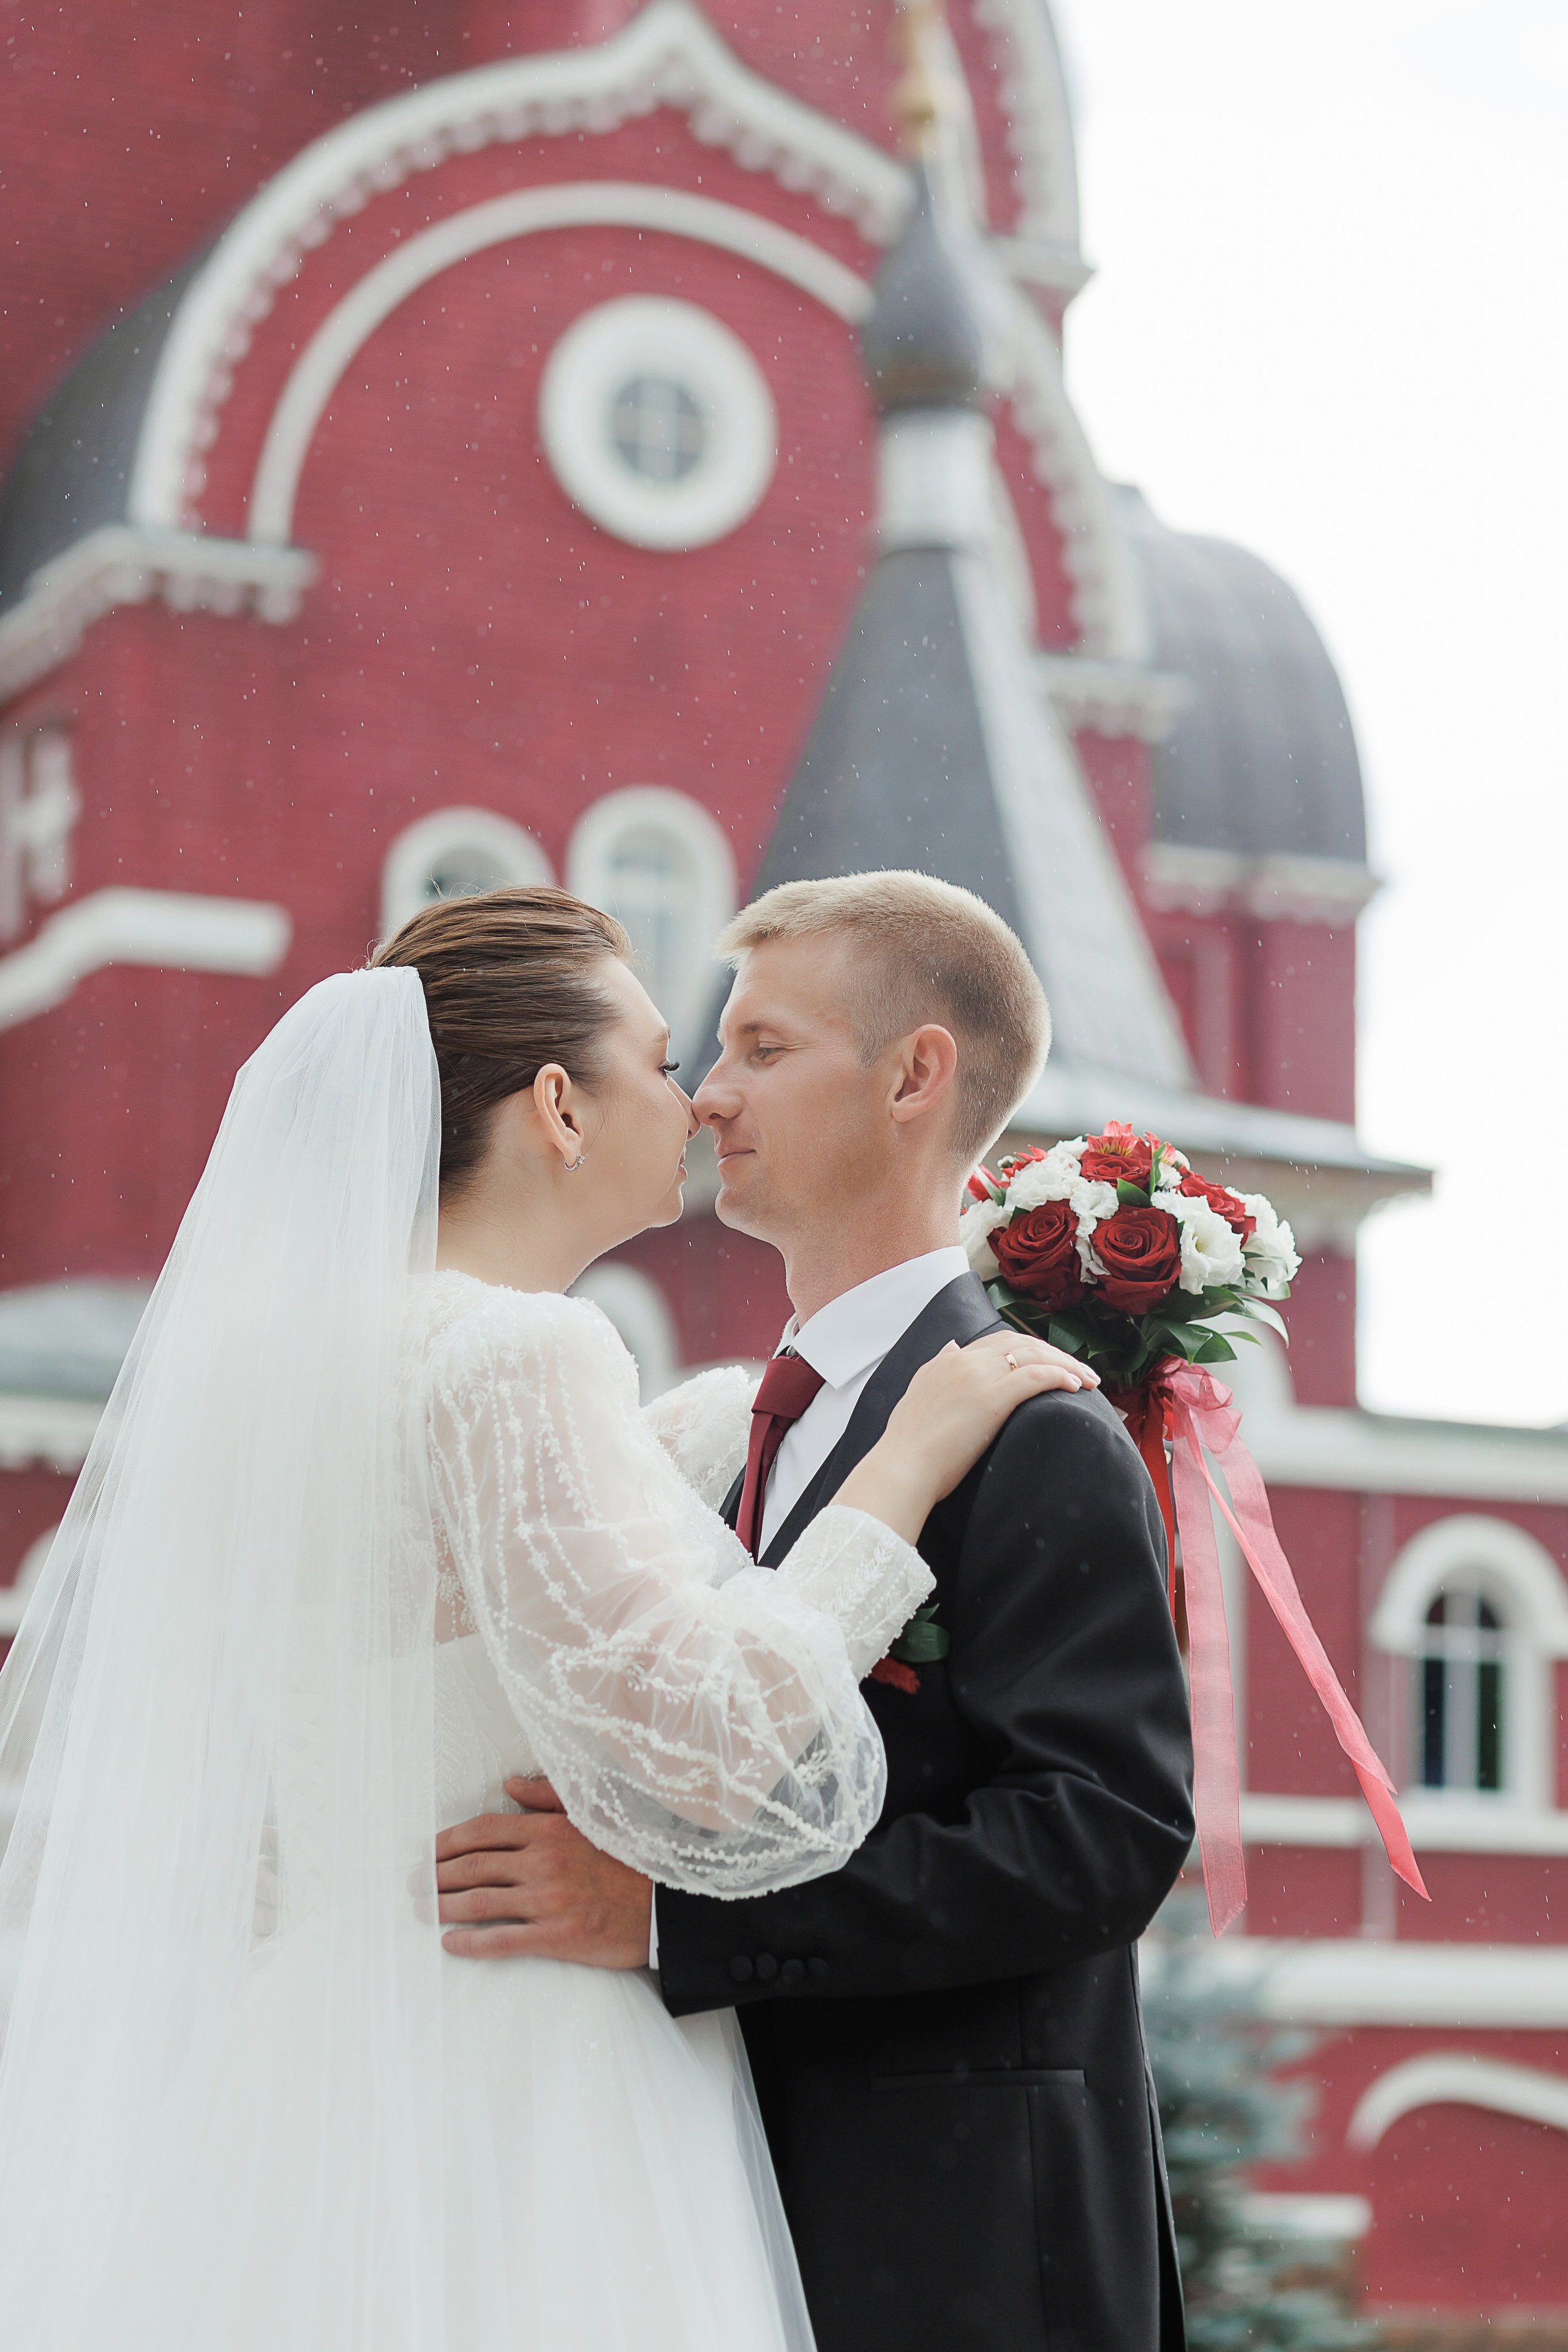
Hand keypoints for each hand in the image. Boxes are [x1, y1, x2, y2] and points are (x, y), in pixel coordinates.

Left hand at [435, 1777, 652, 1967]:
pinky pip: (501, 1940)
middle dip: (436, 1875)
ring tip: (423, 1911)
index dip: (448, 1841)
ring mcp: (547, 1901)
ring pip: (479, 1902)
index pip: (484, 1830)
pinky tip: (450, 1942)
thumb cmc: (625, 1862)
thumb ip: (547, 1797)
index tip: (428, 1851)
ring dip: (443, 1906)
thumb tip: (510, 1784)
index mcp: (549, 1830)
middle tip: (414, 1885)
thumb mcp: (588, 1818)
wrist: (661, 1908)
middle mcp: (543, 1862)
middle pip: (473, 1866)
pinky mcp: (554, 1936)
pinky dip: (470, 1942)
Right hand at [836, 1331, 1094, 1541]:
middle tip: (1079, 1370)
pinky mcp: (993, 1398)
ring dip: (1067, 1364)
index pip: (999, 1341)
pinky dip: (1060, 1376)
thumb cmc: (909, 1446)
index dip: (1030, 1348)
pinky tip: (1076, 1387)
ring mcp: (978, 1376)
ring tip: (1089, 1379)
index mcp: (947, 1361)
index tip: (1051, 1362)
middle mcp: (964, 1360)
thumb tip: (951, 1347)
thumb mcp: (919, 1394)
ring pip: (1034, 1355)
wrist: (903, 1468)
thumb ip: (937, 1368)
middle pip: (1022, 1343)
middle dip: (1055, 1353)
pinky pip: (1036, 1376)